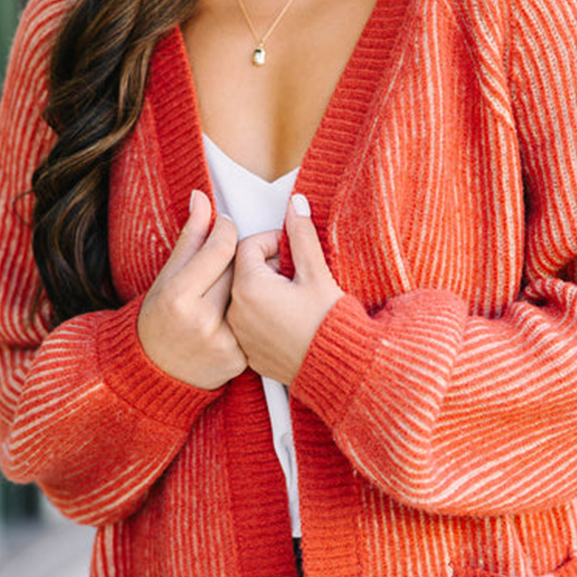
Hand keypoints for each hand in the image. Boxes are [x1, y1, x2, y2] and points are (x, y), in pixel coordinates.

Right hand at [137, 190, 247, 389]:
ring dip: (251, 284)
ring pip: (250, 297)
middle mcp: (201, 321)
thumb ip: (190, 238)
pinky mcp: (238, 361)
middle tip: (232, 254)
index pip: (220, 248)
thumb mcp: (167, 276)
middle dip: (239, 257)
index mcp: (178, 296)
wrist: (155, 373)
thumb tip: (201, 197)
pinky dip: (252, 313)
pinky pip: (254, 323)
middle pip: (239, 271)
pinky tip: (246, 310)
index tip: (225, 225)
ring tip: (241, 281)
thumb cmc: (159, 318)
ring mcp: (222, 343)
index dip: (227, 230)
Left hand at [227, 195, 344, 386]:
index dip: (273, 241)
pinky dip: (264, 314)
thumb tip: (295, 206)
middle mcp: (237, 312)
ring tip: (296, 297)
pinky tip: (290, 319)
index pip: (248, 246)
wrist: (339, 370)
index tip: (292, 248)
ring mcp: (240, 334)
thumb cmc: (330, 325)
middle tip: (298, 273)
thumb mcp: (317, 273)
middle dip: (269, 265)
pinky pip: (249, 322)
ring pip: (246, 297)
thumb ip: (301, 236)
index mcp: (249, 288)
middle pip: (244, 271)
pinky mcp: (248, 352)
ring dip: (267, 290)